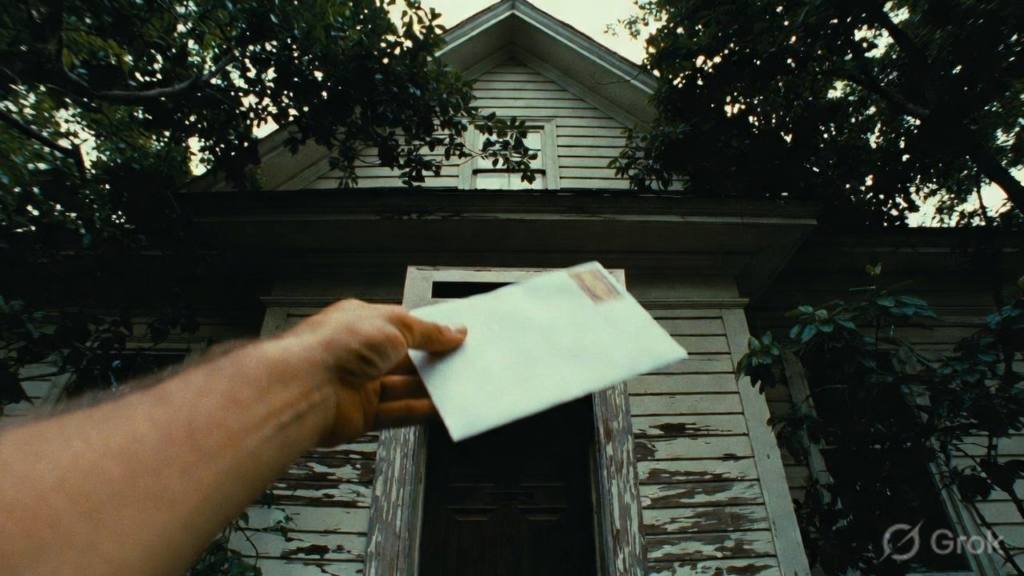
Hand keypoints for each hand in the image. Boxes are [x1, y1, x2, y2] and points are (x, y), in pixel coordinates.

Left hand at [275, 299, 465, 445]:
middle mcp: (359, 353)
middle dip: (432, 362)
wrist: (304, 388)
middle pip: (405, 359)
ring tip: (457, 387)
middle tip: (460, 363)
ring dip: (430, 389)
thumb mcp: (394, 325)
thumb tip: (452, 332)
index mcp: (361, 322)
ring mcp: (359, 385)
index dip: (428, 332)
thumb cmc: (333, 347)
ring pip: (404, 388)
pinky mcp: (361, 415)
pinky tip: (440, 409)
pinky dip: (420, 412)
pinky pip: (398, 413)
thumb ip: (427, 332)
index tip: (454, 338)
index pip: (402, 326)